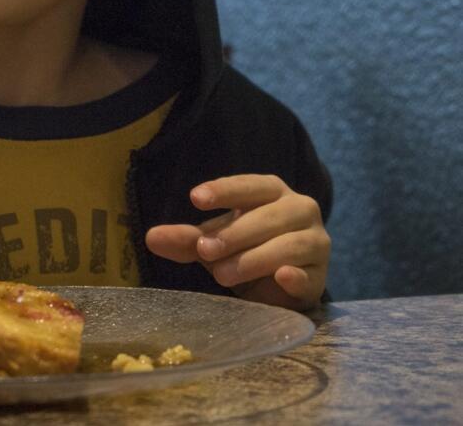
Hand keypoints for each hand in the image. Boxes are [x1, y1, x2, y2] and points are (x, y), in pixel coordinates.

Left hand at [145, 175, 329, 309]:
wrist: (277, 285)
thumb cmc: (243, 250)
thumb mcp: (212, 242)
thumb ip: (185, 239)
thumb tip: (151, 237)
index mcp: (272, 192)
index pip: (250, 186)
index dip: (224, 191)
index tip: (195, 198)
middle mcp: (300, 210)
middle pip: (269, 216)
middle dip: (235, 233)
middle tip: (204, 250)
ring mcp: (316, 243)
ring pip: (289, 245)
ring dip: (254, 258)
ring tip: (221, 273)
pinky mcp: (320, 277)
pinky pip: (310, 275)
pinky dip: (295, 276)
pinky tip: (282, 277)